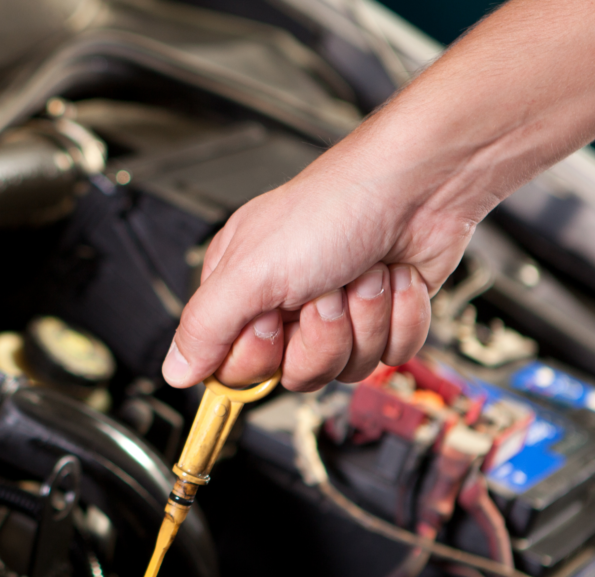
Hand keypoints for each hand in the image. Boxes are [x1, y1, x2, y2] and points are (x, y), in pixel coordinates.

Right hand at [161, 151, 475, 391]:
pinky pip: (392, 354)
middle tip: (324, 289)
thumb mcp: (252, 270)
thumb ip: (205, 326)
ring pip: (348, 368)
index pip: (236, 368)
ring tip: (363, 274)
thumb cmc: (336, 205)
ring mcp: (339, 314)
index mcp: (243, 290)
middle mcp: (287, 305)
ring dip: (366, 319)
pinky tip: (393, 278)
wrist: (419, 185)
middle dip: (322, 334)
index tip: (271, 319)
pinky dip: (401, 317)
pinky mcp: (385, 317)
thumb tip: (175, 371)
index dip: (261, 354)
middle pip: (296, 374)